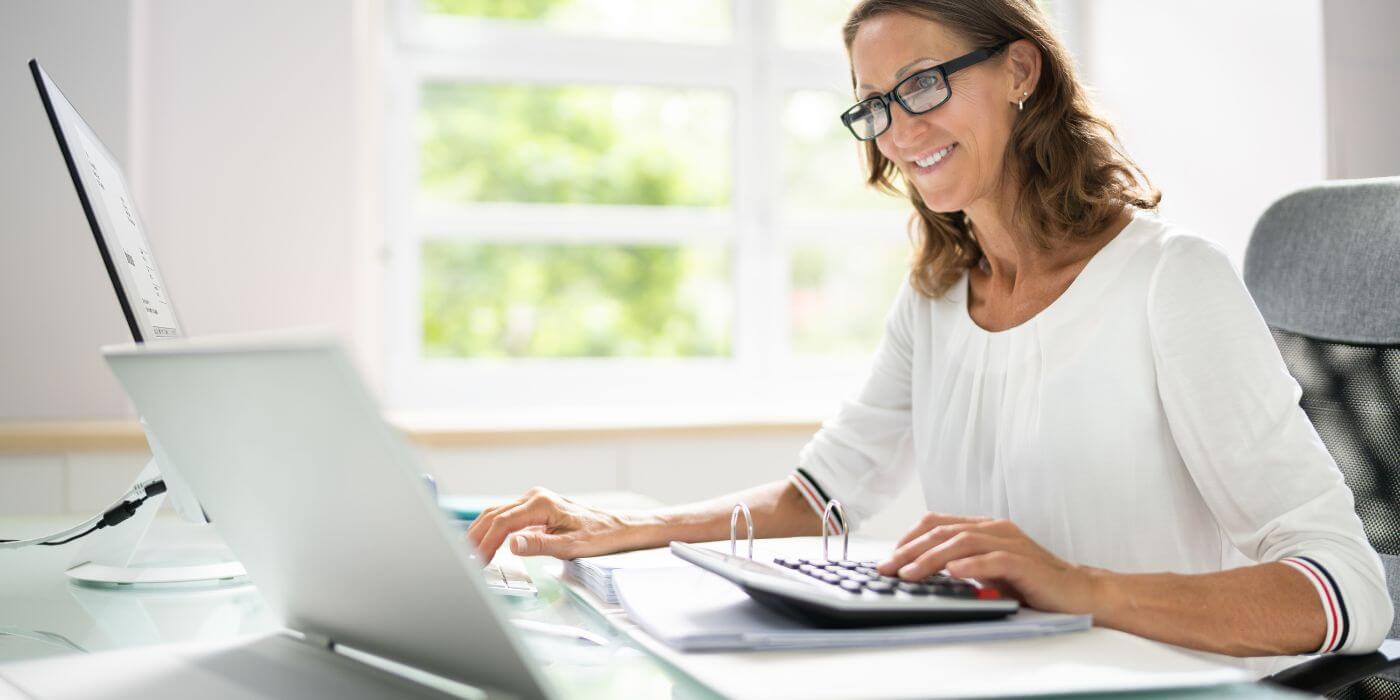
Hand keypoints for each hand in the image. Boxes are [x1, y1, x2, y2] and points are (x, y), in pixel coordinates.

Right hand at [465, 487, 632, 562]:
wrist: (613, 527)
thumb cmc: (597, 536)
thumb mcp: (569, 546)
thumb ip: (538, 545)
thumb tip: (511, 544)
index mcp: (541, 504)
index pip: (503, 523)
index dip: (486, 543)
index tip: (477, 562)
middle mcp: (534, 497)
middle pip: (494, 515)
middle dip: (476, 537)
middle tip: (465, 560)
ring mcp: (533, 500)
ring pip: (496, 513)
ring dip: (480, 531)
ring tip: (469, 552)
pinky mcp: (534, 507)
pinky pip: (505, 515)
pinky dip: (491, 528)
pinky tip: (485, 542)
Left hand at [876, 513, 1105, 614]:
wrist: (1076, 592)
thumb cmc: (1030, 582)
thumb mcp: (987, 570)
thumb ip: (960, 564)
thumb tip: (919, 572)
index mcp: (984, 527)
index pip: (938, 522)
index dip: (910, 537)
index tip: (889, 556)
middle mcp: (995, 529)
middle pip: (944, 532)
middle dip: (911, 550)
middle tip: (888, 568)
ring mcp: (1011, 543)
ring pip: (963, 542)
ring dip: (932, 558)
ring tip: (911, 574)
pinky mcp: (1025, 562)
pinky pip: (994, 559)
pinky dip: (971, 565)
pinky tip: (952, 572)